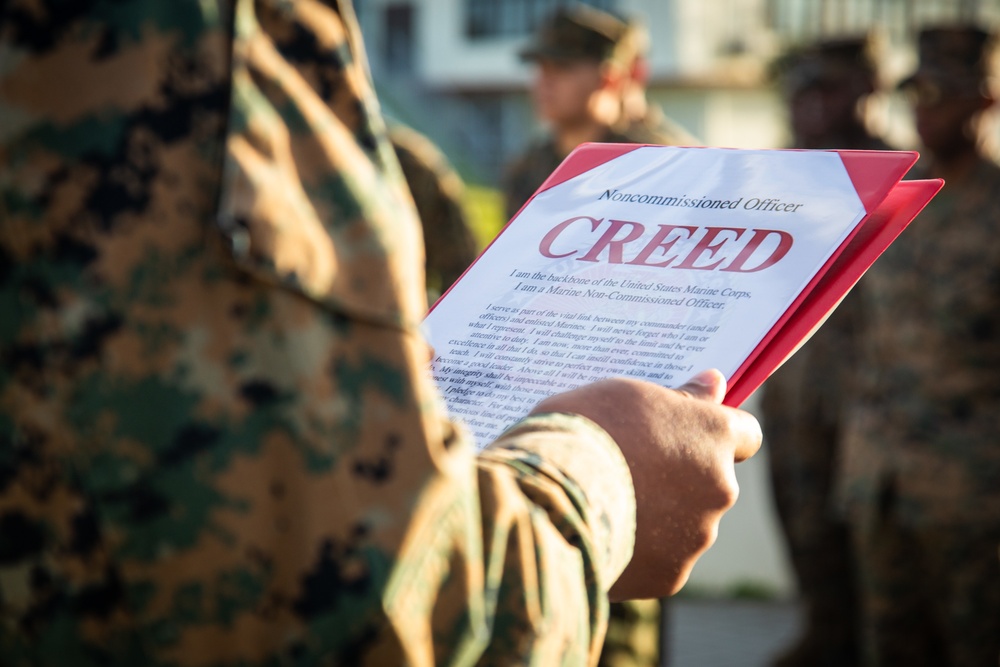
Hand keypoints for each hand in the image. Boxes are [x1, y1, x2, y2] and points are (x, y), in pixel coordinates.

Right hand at [529, 369, 760, 599]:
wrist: (548, 498)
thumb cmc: (583, 431)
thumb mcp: (625, 394)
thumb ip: (678, 396)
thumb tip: (716, 383)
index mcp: (714, 435)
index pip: (746, 434)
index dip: (715, 434)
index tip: (688, 433)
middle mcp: (720, 486)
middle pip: (710, 482)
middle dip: (679, 478)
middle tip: (629, 469)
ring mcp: (697, 536)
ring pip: (684, 523)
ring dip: (658, 515)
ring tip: (606, 504)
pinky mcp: (670, 575)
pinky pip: (659, 559)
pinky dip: (638, 550)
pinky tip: (602, 534)